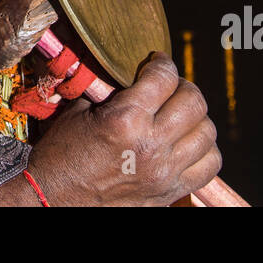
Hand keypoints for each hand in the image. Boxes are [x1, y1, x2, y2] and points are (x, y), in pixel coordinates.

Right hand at [23, 52, 221, 205]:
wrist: (53, 200)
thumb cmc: (61, 155)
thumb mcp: (79, 112)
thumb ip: (110, 89)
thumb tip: (132, 71)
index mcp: (125, 120)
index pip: (164, 77)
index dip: (163, 63)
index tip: (157, 61)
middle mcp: (150, 145)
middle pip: (194, 102)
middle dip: (184, 87)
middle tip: (170, 88)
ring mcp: (163, 173)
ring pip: (207, 133)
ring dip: (196, 119)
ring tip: (181, 116)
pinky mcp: (169, 193)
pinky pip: (209, 167)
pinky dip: (204, 151)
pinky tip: (187, 144)